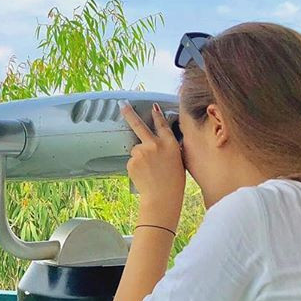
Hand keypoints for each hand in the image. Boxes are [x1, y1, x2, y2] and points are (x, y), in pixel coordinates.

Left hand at [119, 100, 184, 227]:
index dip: (157, 115)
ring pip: (136, 150)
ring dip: (140, 157)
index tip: (153, 107)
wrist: (162, 196)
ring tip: (149, 170)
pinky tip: (144, 174)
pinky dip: (136, 167)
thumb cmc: (174, 181)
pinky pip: (132, 161)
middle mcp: (154, 144)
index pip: (162, 125)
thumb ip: (168, 147)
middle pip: (139, 125)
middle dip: (130, 113)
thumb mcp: (178, 159)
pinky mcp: (131, 161)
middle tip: (122, 104)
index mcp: (170, 143)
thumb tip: (158, 142)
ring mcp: (141, 152)